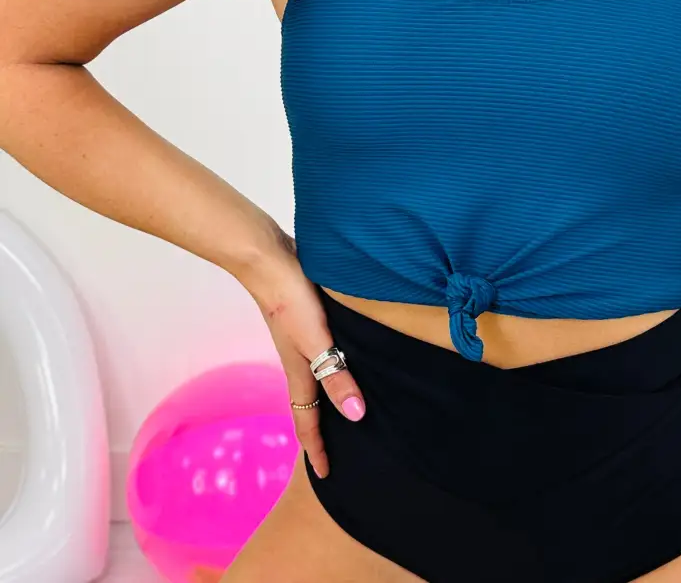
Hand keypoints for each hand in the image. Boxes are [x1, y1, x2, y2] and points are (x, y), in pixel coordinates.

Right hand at [238, 226, 366, 478]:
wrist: (267, 260)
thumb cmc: (291, 301)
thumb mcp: (317, 341)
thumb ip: (336, 376)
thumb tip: (356, 417)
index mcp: (299, 372)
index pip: (308, 420)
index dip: (317, 449)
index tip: (325, 476)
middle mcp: (298, 361)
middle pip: (310, 404)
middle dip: (321, 431)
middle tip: (338, 451)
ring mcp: (300, 340)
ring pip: (315, 380)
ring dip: (327, 400)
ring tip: (344, 411)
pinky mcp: (306, 320)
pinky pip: (320, 356)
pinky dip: (330, 370)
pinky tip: (345, 359)